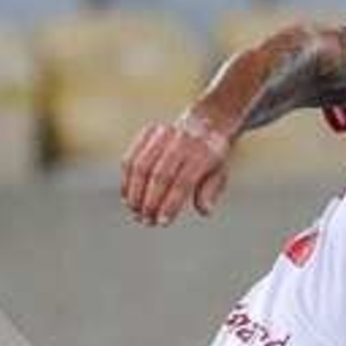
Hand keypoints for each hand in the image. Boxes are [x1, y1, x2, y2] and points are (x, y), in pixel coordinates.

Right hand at [121, 108, 234, 226]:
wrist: (204, 124)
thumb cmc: (210, 159)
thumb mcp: (219, 174)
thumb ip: (210, 192)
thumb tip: (204, 210)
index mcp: (203, 153)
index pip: (183, 182)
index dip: (171, 204)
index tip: (162, 222)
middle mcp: (182, 141)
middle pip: (160, 175)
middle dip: (150, 201)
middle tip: (146, 221)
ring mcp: (163, 134)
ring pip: (142, 166)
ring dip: (135, 193)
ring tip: (135, 211)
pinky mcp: (148, 132)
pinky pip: (131, 157)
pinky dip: (127, 180)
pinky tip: (127, 198)